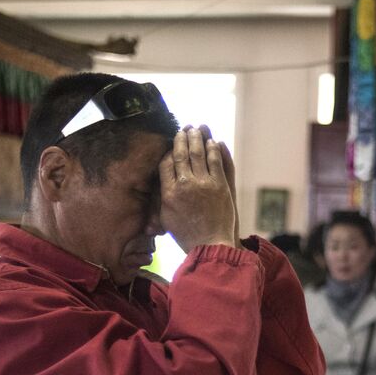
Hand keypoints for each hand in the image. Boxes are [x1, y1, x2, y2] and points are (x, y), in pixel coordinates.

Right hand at [159, 126, 237, 250]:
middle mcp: (184, 186)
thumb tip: (155, 187)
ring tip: (197, 129)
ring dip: (198, 138)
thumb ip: (160, 200)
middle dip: (182, 138)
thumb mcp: (166, 219)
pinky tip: (213, 142)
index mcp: (169, 194)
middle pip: (181, 154)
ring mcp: (203, 184)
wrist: (210, 245)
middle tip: (184, 129)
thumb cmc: (187, 236)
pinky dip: (214, 149)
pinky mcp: (220, 185)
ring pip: (198, 153)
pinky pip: (215, 161)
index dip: (169, 151)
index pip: (166, 164)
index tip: (172, 144)